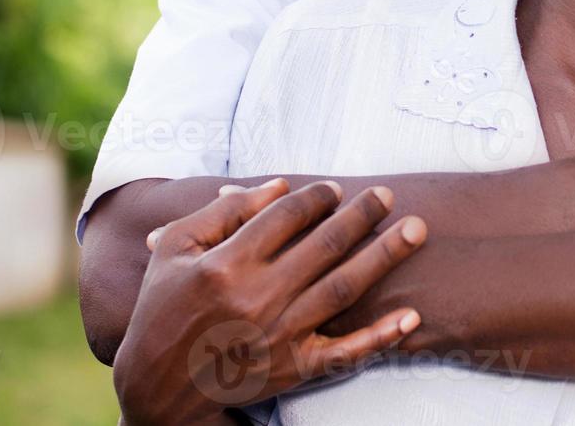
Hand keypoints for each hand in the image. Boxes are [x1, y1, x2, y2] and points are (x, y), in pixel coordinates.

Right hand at [112, 179, 426, 425]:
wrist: (158, 386)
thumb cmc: (165, 307)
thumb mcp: (176, 250)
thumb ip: (224, 213)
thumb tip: (279, 187)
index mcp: (225, 265)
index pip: (286, 218)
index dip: (316, 197)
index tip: (336, 188)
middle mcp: (257, 298)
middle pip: (325, 246)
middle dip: (363, 216)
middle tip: (388, 195)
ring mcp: (280, 336)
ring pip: (344, 289)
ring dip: (385, 257)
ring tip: (417, 230)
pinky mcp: (294, 370)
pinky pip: (345, 353)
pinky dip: (380, 336)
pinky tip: (411, 317)